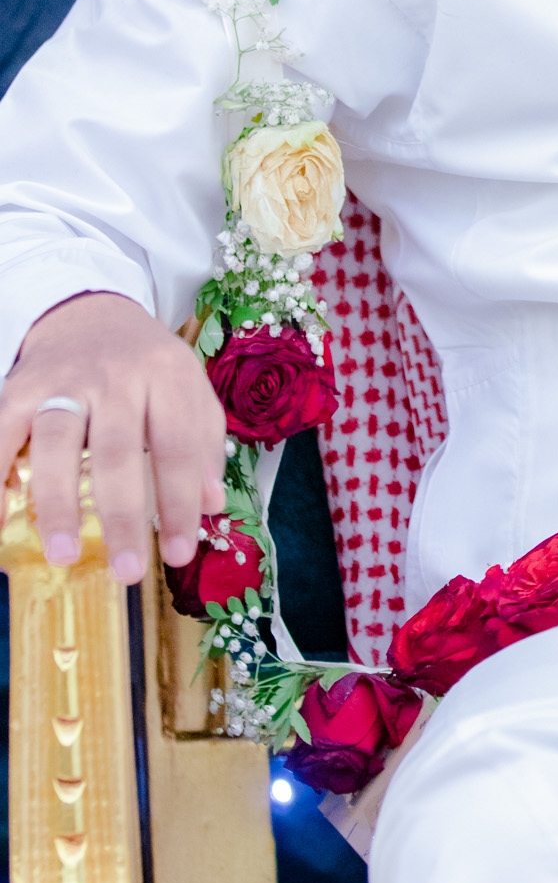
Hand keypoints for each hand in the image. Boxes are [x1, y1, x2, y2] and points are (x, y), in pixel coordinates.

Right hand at [0, 292, 225, 583]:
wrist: (90, 311)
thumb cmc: (147, 365)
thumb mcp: (189, 388)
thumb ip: (204, 442)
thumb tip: (211, 505)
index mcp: (166, 374)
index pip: (178, 445)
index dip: (181, 503)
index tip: (179, 554)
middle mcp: (115, 375)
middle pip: (117, 449)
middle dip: (122, 515)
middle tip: (128, 571)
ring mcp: (63, 381)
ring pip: (57, 441)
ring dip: (59, 502)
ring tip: (64, 554)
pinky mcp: (19, 388)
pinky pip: (2, 433)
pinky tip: (1, 517)